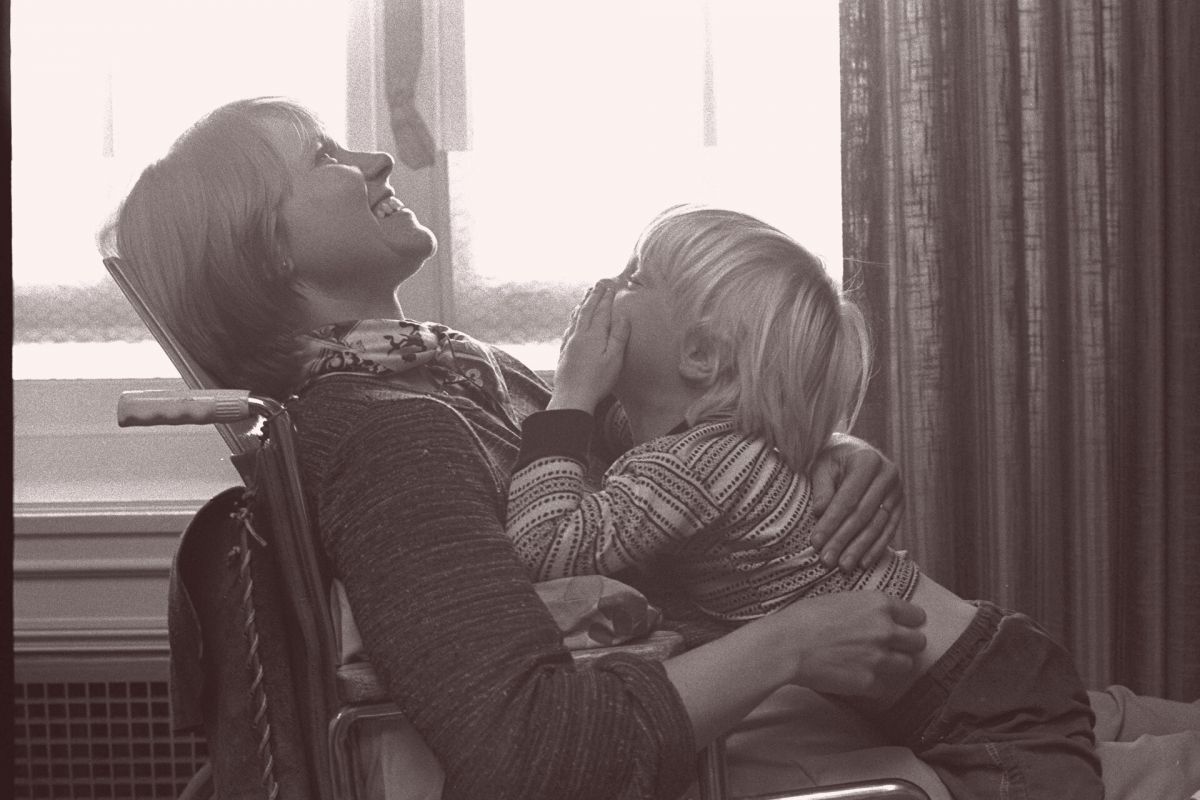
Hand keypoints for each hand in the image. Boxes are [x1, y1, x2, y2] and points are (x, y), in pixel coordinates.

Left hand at [548, 280, 629, 411]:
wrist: (572, 397)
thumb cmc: (597, 381)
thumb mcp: (614, 359)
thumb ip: (619, 336)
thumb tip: (622, 316)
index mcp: (594, 335)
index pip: (601, 312)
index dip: (606, 298)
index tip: (610, 286)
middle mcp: (580, 335)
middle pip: (587, 311)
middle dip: (594, 296)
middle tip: (598, 284)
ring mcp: (569, 343)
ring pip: (576, 318)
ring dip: (582, 305)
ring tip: (586, 296)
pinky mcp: (563, 352)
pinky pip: (568, 329)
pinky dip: (573, 319)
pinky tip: (573, 320)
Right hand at [778, 592, 925, 698]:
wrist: (786, 645)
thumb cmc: (804, 618)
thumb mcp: (839, 599)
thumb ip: (865, 608)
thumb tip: (875, 615)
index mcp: (878, 604)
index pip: (916, 615)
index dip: (910, 622)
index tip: (904, 627)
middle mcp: (885, 630)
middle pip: (918, 642)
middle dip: (907, 645)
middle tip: (892, 647)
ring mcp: (880, 657)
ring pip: (908, 665)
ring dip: (895, 664)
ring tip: (875, 663)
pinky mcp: (870, 682)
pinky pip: (885, 686)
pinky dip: (874, 684)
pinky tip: (858, 676)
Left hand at [809, 433, 903, 570]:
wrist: (854, 450)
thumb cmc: (833, 459)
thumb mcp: (821, 466)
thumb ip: (822, 488)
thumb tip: (820, 512)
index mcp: (868, 460)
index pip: (848, 498)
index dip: (831, 522)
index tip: (815, 542)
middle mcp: (888, 474)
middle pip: (863, 515)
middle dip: (843, 540)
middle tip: (826, 560)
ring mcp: (898, 490)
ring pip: (877, 525)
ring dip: (859, 548)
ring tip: (842, 566)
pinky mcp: (901, 504)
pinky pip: (889, 529)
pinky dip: (876, 547)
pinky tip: (862, 562)